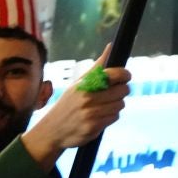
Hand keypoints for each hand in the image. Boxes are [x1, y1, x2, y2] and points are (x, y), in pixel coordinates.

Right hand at [22, 49, 129, 168]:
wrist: (51, 131)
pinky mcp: (94, 127)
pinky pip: (115, 117)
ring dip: (116, 105)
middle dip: (121, 91)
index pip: (114, 74)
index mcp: (84, 84)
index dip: (124, 75)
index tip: (126, 77)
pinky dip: (111, 116)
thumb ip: (97, 67)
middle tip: (113, 93)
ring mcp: (91, 114)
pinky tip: (100, 116)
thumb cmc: (68, 104)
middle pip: (122, 90)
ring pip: (120, 104)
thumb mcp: (78, 84)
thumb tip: (111, 46)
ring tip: (104, 106)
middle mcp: (87, 98)